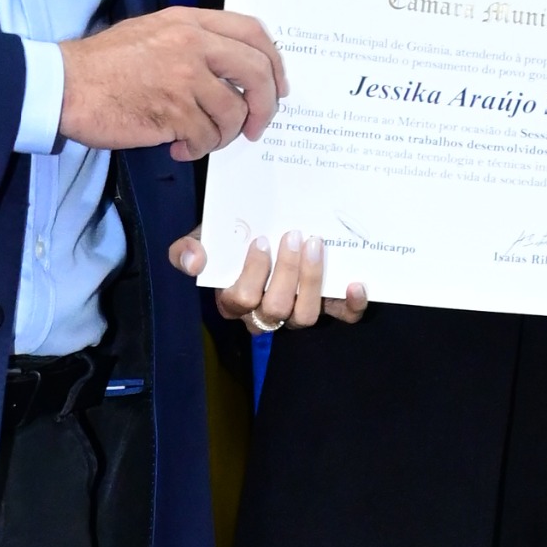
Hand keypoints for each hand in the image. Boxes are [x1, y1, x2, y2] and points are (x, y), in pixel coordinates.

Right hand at [59, 7, 285, 159]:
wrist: (65, 85)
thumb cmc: (104, 64)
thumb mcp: (153, 32)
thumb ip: (194, 42)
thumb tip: (231, 69)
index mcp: (189, 22)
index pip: (253, 33)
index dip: (274, 63)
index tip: (276, 87)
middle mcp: (192, 44)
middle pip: (257, 72)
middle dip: (265, 106)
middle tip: (257, 127)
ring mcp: (184, 78)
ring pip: (233, 113)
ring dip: (224, 135)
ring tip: (200, 138)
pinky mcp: (173, 112)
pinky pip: (207, 138)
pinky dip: (198, 149)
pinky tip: (179, 147)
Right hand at [168, 231, 368, 327]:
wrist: (265, 230)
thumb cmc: (233, 240)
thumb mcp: (206, 237)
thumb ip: (190, 247)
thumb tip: (192, 260)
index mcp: (234, 300)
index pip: (240, 299)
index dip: (252, 273)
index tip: (261, 241)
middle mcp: (266, 313)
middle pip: (276, 308)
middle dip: (286, 273)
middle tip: (294, 236)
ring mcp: (298, 311)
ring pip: (305, 316)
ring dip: (312, 281)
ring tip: (315, 245)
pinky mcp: (328, 307)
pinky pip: (342, 317)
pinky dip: (352, 305)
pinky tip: (356, 283)